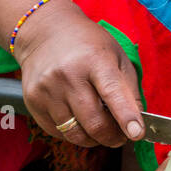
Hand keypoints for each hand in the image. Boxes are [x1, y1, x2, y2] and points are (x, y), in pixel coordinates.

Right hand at [15, 0, 143, 148]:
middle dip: (113, 137)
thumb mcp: (116, 55)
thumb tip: (136, 126)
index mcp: (94, 59)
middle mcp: (68, 74)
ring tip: (100, 128)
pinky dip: (73, 132)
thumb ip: (129, 89)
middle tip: (121, 136)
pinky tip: (78, 118)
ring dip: (93, 139)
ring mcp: (47, 89)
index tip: (137, 134)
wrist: (44, 32)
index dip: (126, 116)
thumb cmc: (87, 44)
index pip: (112, 92)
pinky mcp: (33, 101)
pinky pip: (58, 132)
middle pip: (94, 122)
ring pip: (76, 134)